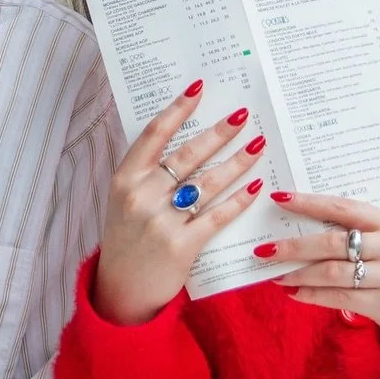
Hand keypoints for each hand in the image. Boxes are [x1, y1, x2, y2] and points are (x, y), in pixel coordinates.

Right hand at [95, 81, 266, 325]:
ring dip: (237, 161)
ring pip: (208, 182)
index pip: (154, 134)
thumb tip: (185, 138)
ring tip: (257, 144)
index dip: (177, 109)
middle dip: (219, 133)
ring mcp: (161, 221)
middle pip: (188, 155)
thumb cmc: (126, 238)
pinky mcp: (182, 245)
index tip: (198, 89)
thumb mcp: (123, 200)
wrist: (121, 290)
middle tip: (243, 115)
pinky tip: (255, 185)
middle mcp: (141, 196)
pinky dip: (238, 199)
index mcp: (124, 179)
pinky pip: (217, 216)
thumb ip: (147, 173)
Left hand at [265, 192, 379, 350]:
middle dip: (294, 245)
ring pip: (332, 272)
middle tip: (265, 248)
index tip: (279, 198)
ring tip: (275, 273)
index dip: (309, 203)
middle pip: (333, 242)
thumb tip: (304, 222)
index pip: (343, 208)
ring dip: (298, 273)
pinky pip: (340, 298)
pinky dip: (312, 295)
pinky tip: (293, 293)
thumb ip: (358, 229)